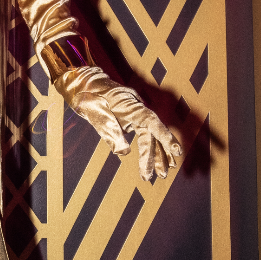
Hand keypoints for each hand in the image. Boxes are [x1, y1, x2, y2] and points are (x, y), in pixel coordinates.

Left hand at [55, 65, 183, 182]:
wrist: (84, 84)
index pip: (152, 122)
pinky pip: (145, 136)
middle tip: (162, 175)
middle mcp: (138, 110)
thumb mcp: (95, 113)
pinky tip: (154, 163)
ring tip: (161, 175)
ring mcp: (136, 115)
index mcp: (131, 105)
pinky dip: (149, 149)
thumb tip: (123, 153)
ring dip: (156, 155)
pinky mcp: (132, 121)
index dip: (165, 136)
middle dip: (158, 154)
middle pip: (152, 134)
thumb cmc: (89, 97)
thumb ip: (109, 131)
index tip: (176, 151)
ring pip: (150, 137)